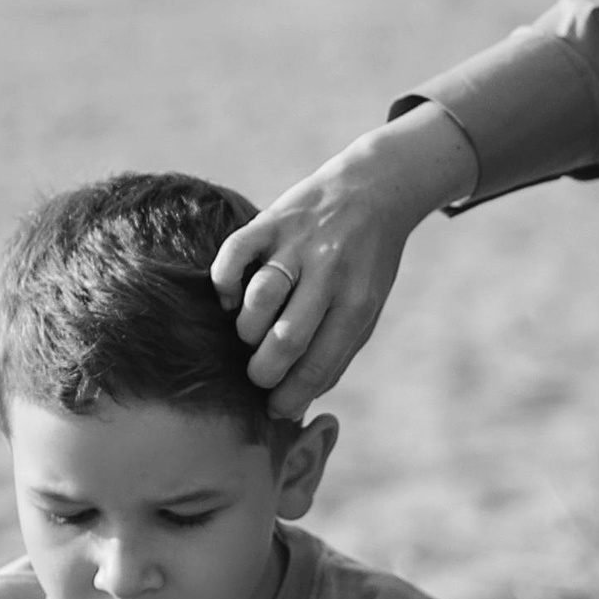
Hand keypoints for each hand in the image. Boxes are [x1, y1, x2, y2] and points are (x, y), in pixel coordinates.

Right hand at [210, 103, 476, 419]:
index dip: (291, 397)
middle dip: (262, 373)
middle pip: (285, 340)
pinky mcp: (271, 219)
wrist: (374, 188)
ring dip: (246, 330)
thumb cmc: (366, 263)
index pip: (318, 365)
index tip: (275, 409)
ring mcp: (298, 244)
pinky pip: (234, 255)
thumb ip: (336, 350)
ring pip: (258, 300)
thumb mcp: (367, 307)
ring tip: (250, 336)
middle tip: (257, 377)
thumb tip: (297, 398)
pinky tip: (230, 299)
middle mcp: (329, 272)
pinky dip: (224, 284)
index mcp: (358, 301)